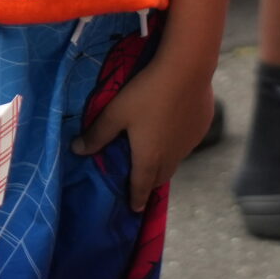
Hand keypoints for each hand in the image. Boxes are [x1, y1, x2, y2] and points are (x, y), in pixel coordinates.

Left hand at [73, 54, 211, 213]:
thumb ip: (97, 134)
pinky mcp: (202, 128)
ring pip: (176, 160)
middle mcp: (172, 157)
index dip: (136, 200)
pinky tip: (174, 125)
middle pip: (161, 178)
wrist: (187, 69)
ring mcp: (190, 143)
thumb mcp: (115, 113)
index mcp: (149, 158)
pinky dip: (178, 142)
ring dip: (165, 162)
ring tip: (157, 152)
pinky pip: (187, 143)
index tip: (135, 209)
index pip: (141, 187)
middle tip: (141, 180)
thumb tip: (77, 150)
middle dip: (150, 182)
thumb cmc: (146, 93)